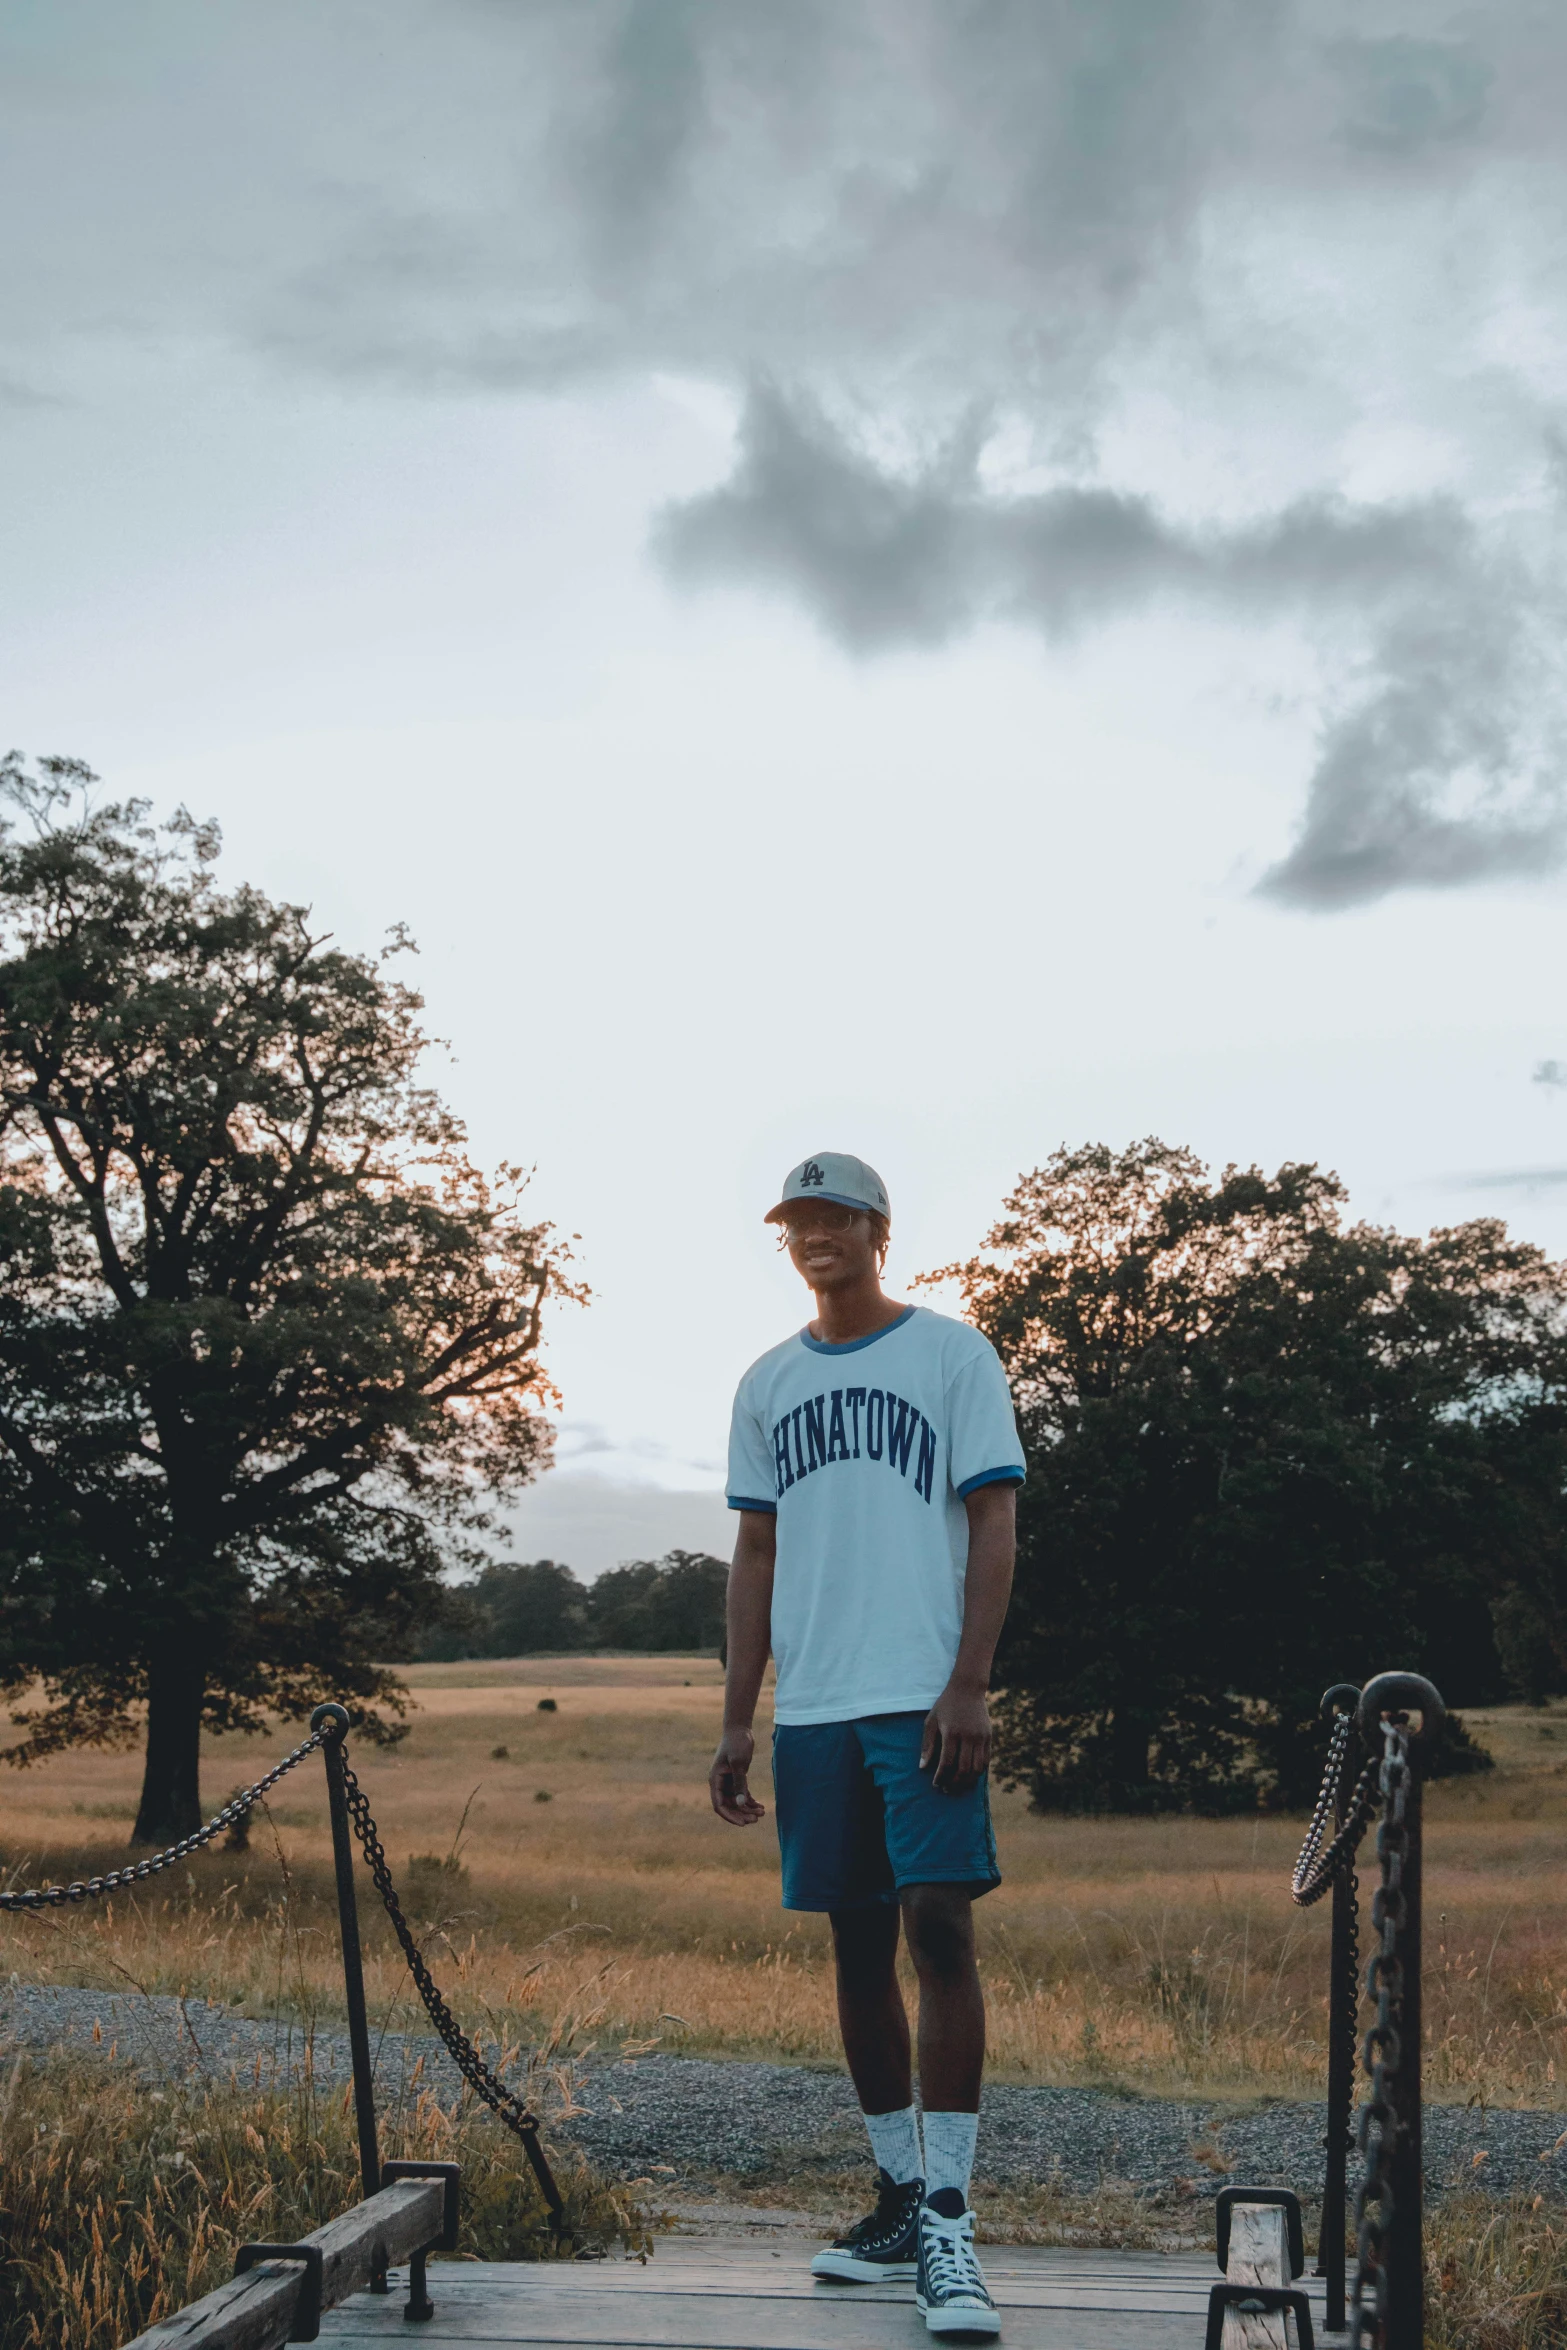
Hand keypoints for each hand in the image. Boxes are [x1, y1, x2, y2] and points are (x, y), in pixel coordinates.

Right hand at [709, 1725, 765, 1824]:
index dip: (730, 1816)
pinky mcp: (737, 1777)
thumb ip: (739, 1783)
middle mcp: (719, 1782)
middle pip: (729, 1805)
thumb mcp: (738, 1763)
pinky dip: (750, 1801)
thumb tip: (741, 1804)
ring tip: (762, 1813)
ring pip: (737, 1801)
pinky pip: (742, 1794)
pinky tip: (761, 1806)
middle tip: (756, 1819)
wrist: (740, 1728)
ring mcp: (728, 1781)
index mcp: (715, 1779)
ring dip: (748, 1809)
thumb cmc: (737, 1742)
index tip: (743, 1823)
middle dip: (741, 1814)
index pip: (719, 1804)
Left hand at [920, 1682, 991, 1796]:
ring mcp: (981, 1737)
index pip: (947, 1762)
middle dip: (954, 1783)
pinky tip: (969, 1776)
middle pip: (963, 1769)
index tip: (936, 1784)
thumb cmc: (946, 1705)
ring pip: (977, 1769)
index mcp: (951, 1732)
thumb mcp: (931, 1721)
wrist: (968, 1688)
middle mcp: (968, 1736)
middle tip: (946, 1789)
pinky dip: (978, 1772)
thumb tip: (922, 1767)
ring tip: (958, 1786)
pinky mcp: (989, 1737)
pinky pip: (986, 1761)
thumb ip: (927, 1744)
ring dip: (967, 1781)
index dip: (941, 1777)